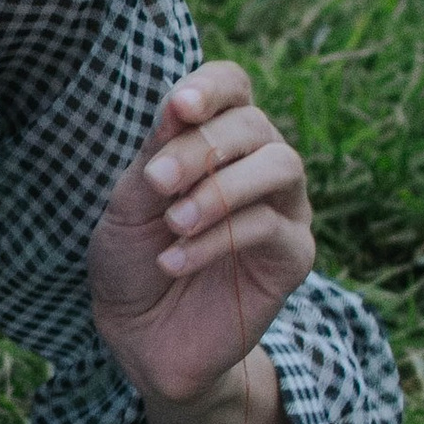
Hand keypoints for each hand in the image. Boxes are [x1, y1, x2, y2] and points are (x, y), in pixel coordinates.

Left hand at [88, 64, 311, 423]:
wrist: (143, 337)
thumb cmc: (133, 259)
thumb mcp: (130, 203)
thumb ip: (157, 154)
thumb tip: (178, 105)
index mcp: (217, 140)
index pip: (233, 87)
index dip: (211, 88)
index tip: (178, 108)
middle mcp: (258, 164)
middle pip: (253, 125)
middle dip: (202, 148)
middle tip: (157, 182)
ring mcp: (283, 208)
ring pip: (281, 165)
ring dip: (222, 188)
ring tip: (175, 222)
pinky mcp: (293, 256)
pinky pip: (270, 228)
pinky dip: (217, 239)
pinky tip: (174, 260)